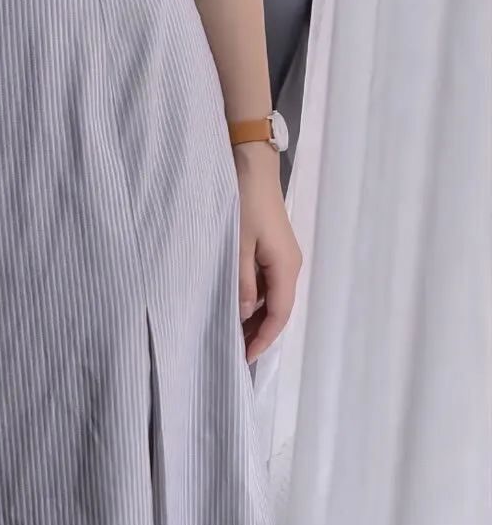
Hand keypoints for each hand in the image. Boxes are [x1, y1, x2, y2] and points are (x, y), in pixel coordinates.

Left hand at [234, 146, 302, 363]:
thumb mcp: (237, 246)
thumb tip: (245, 314)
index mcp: (286, 267)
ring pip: (273, 296)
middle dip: (259, 332)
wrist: (252, 166)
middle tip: (234, 351)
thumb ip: (241, 283)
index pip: (279, 314)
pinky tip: (237, 304)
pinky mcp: (275, 248)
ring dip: (256, 316)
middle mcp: (291, 266)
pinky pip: (268, 283)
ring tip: (233, 334)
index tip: (245, 358)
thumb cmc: (243, 203)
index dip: (263, 338)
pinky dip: (255, 298)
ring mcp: (284, 256)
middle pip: (279, 308)